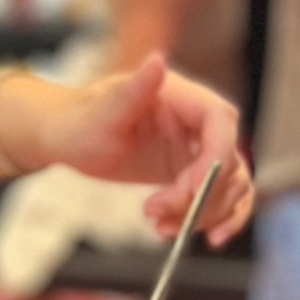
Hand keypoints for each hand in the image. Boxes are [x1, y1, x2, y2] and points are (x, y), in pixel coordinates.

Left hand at [1, 55, 253, 246]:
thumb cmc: (80, 122)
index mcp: (182, 96)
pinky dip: (222, 218)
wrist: (69, 140)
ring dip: (203, 213)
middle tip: (156, 212)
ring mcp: (200, 147)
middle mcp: (198, 119)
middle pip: (229, 161)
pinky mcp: (195, 170)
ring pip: (230, 185)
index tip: (188, 191)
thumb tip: (156, 61)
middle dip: (200, 196)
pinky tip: (208, 238)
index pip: (221, 123)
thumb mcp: (102, 113)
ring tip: (160, 225)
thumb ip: (134, 90)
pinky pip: (226, 196)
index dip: (214, 160)